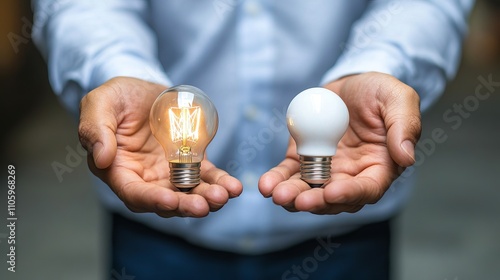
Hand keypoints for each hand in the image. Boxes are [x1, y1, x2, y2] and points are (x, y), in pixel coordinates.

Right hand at [79, 77, 241, 217]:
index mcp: (118, 169)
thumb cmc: (117, 97)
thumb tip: (102, 158)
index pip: (133, 193)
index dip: (151, 199)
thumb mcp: (100, 103)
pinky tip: (233, 187)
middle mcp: (144, 177)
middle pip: (165, 200)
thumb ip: (95, 129)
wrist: (142, 89)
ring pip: (188, 192)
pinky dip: (219, 182)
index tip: (169, 200)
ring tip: (224, 196)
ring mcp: (168, 171)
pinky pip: (205, 175)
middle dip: (185, 205)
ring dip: (206, 198)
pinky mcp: (190, 161)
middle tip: (204, 206)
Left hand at [259, 72, 420, 213]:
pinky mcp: (303, 157)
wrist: (351, 82)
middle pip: (333, 197)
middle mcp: (352, 174)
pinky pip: (289, 172)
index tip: (331, 192)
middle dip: (315, 201)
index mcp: (379, 167)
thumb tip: (405, 158)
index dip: (350, 194)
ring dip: (292, 196)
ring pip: (308, 190)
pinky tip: (266, 184)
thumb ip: (405, 126)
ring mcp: (325, 168)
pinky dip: (277, 179)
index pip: (367, 189)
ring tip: (277, 194)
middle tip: (297, 200)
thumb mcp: (398, 98)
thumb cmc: (380, 91)